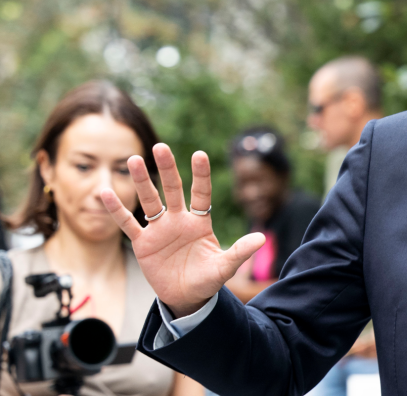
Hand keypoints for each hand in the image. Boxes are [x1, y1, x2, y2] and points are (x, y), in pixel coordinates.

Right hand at [101, 143, 264, 316]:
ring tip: (134, 159)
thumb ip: (240, 251)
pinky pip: (128, 223)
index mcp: (200, 222)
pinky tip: (106, 192)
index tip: (200, 154)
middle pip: (172, 189)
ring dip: (141, 181)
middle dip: (167, 169)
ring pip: (149, 200)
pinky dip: (117, 210)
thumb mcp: (225, 267)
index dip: (201, 175)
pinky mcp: (142, 243)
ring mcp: (159, 230)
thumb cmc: (207, 279)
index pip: (201, 193)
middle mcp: (179, 220)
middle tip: (161, 147)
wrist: (186, 297)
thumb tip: (262, 237)